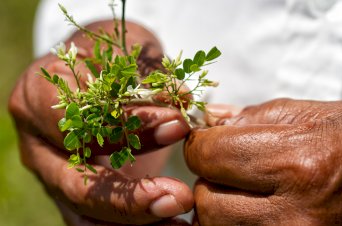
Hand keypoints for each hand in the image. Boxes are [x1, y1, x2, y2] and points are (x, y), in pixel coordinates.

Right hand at [9, 20, 192, 224]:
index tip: (176, 125)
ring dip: (133, 220)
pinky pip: (95, 220)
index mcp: (37, 95)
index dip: (128, 125)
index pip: (80, 119)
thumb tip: (182, 101)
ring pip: (84, 211)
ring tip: (177, 215)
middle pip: (76, 182)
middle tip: (179, 197)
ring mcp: (52, 172)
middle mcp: (38, 142)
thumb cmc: (107, 56)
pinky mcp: (70, 191)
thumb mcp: (125, 50)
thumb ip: (149, 75)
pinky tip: (169, 223)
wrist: (93, 72)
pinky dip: (133, 224)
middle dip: (129, 196)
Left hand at [185, 99, 341, 224]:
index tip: (208, 142)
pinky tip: (255, 210)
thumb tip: (211, 119)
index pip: (209, 155)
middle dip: (209, 180)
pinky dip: (236, 224)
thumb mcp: (317, 115)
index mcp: (298, 161)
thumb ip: (255, 117)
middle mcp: (295, 212)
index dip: (201, 145)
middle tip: (228, 169)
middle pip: (207, 201)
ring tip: (244, 191)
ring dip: (220, 207)